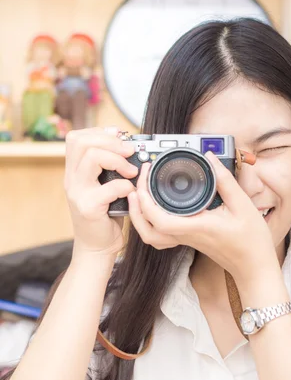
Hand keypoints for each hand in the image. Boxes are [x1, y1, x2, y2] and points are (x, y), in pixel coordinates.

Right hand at [64, 127, 139, 258]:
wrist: (97, 247)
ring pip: (91, 157)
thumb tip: (128, 146)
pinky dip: (124, 185)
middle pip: (82, 142)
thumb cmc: (105, 216)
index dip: (99, 133)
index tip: (119, 136)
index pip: (77, 138)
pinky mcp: (88, 208)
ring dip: (117, 159)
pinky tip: (130, 192)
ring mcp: (77, 193)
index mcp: (74, 172)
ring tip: (131, 171)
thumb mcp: (104, 187)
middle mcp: (71, 180)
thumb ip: (109, 169)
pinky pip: (108, 187)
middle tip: (130, 151)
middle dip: (110, 142)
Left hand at [128, 151, 278, 284]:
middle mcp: (186, 236)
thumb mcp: (243, 205)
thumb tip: (209, 157)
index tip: (146, 176)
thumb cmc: (251, 240)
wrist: (254, 266)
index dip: (145, 200)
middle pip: (147, 229)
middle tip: (139, 182)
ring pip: (151, 236)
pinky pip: (161, 236)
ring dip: (139, 217)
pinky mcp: (188, 240)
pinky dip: (150, 223)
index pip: (159, 219)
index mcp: (196, 227)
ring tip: (140, 194)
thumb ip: (224, 180)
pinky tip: (154, 207)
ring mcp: (185, 240)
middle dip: (136, 206)